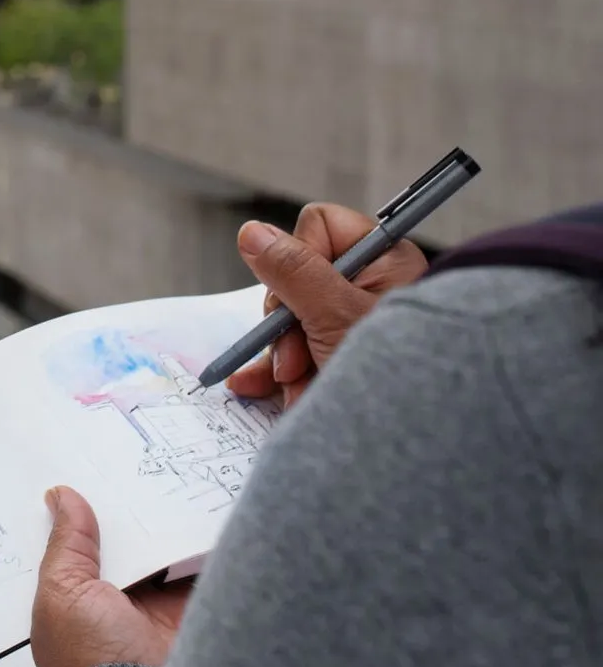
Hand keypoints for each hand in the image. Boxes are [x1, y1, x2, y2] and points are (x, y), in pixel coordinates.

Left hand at [32, 486, 191, 666]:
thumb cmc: (90, 661)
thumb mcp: (62, 594)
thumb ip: (67, 545)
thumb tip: (60, 497)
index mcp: (77, 601)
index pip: (81, 546)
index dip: (86, 512)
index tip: (92, 468)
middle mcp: (117, 603)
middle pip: (126, 543)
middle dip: (131, 509)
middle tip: (135, 459)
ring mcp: (157, 608)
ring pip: (163, 550)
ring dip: (167, 521)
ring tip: (170, 470)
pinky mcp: (195, 612)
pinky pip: (200, 568)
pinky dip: (203, 542)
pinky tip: (204, 505)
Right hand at [228, 201, 427, 405]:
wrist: (415, 440)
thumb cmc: (397, 376)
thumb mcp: (336, 316)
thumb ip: (293, 271)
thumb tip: (252, 232)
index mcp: (383, 261)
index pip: (321, 227)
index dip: (298, 258)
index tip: (299, 299)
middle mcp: (371, 287)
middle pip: (298, 278)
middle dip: (288, 325)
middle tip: (295, 360)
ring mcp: (355, 324)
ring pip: (294, 320)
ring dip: (286, 357)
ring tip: (298, 390)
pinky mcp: (342, 357)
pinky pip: (298, 352)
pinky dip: (280, 371)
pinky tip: (256, 387)